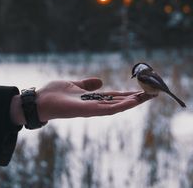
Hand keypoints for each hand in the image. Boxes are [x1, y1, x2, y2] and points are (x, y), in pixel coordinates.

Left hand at [10, 78, 154, 125]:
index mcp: (92, 99)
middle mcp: (94, 105)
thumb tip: (99, 81)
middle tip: (152, 94)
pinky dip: (120, 106)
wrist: (39, 100)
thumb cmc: (54, 93)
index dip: (128, 94)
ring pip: (116, 107)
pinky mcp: (86, 111)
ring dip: (132, 103)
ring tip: (146, 97)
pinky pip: (106, 109)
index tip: (142, 90)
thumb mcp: (74, 84)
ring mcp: (91, 109)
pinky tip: (131, 102)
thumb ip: (87, 84)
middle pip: (119, 102)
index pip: (115, 97)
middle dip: (135, 99)